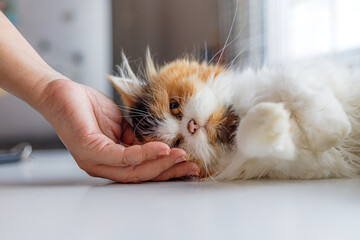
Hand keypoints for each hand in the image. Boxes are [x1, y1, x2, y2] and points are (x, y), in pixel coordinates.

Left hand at [38, 79, 199, 181]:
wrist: (63, 92)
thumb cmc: (89, 108)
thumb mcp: (121, 126)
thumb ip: (137, 139)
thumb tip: (159, 144)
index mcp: (111, 161)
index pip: (142, 171)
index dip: (166, 170)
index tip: (188, 164)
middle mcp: (103, 166)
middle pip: (141, 176)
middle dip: (168, 171)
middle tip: (190, 165)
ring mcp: (95, 161)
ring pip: (133, 170)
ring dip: (160, 164)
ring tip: (180, 156)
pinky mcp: (90, 150)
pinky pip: (122, 157)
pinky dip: (144, 154)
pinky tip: (161, 148)